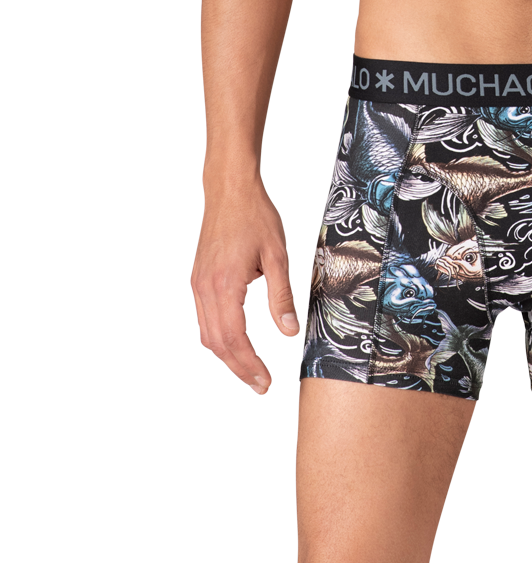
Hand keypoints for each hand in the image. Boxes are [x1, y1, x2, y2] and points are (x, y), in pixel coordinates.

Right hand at [191, 175, 300, 394]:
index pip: (235, 338)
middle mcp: (206, 288)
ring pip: (207, 333)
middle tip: (260, 384)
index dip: (250, 363)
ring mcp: (199, 284)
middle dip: (239, 367)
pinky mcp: (199, 278)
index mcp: (225, 285)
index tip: (266, 379)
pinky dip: (219, 336)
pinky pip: (204, 317)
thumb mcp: (277, 255)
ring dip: (227, 355)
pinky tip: (235, 341)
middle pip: (218, 343)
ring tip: (249, 369)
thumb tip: (290, 331)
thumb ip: (281, 295)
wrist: (230, 190)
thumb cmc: (255, 216)